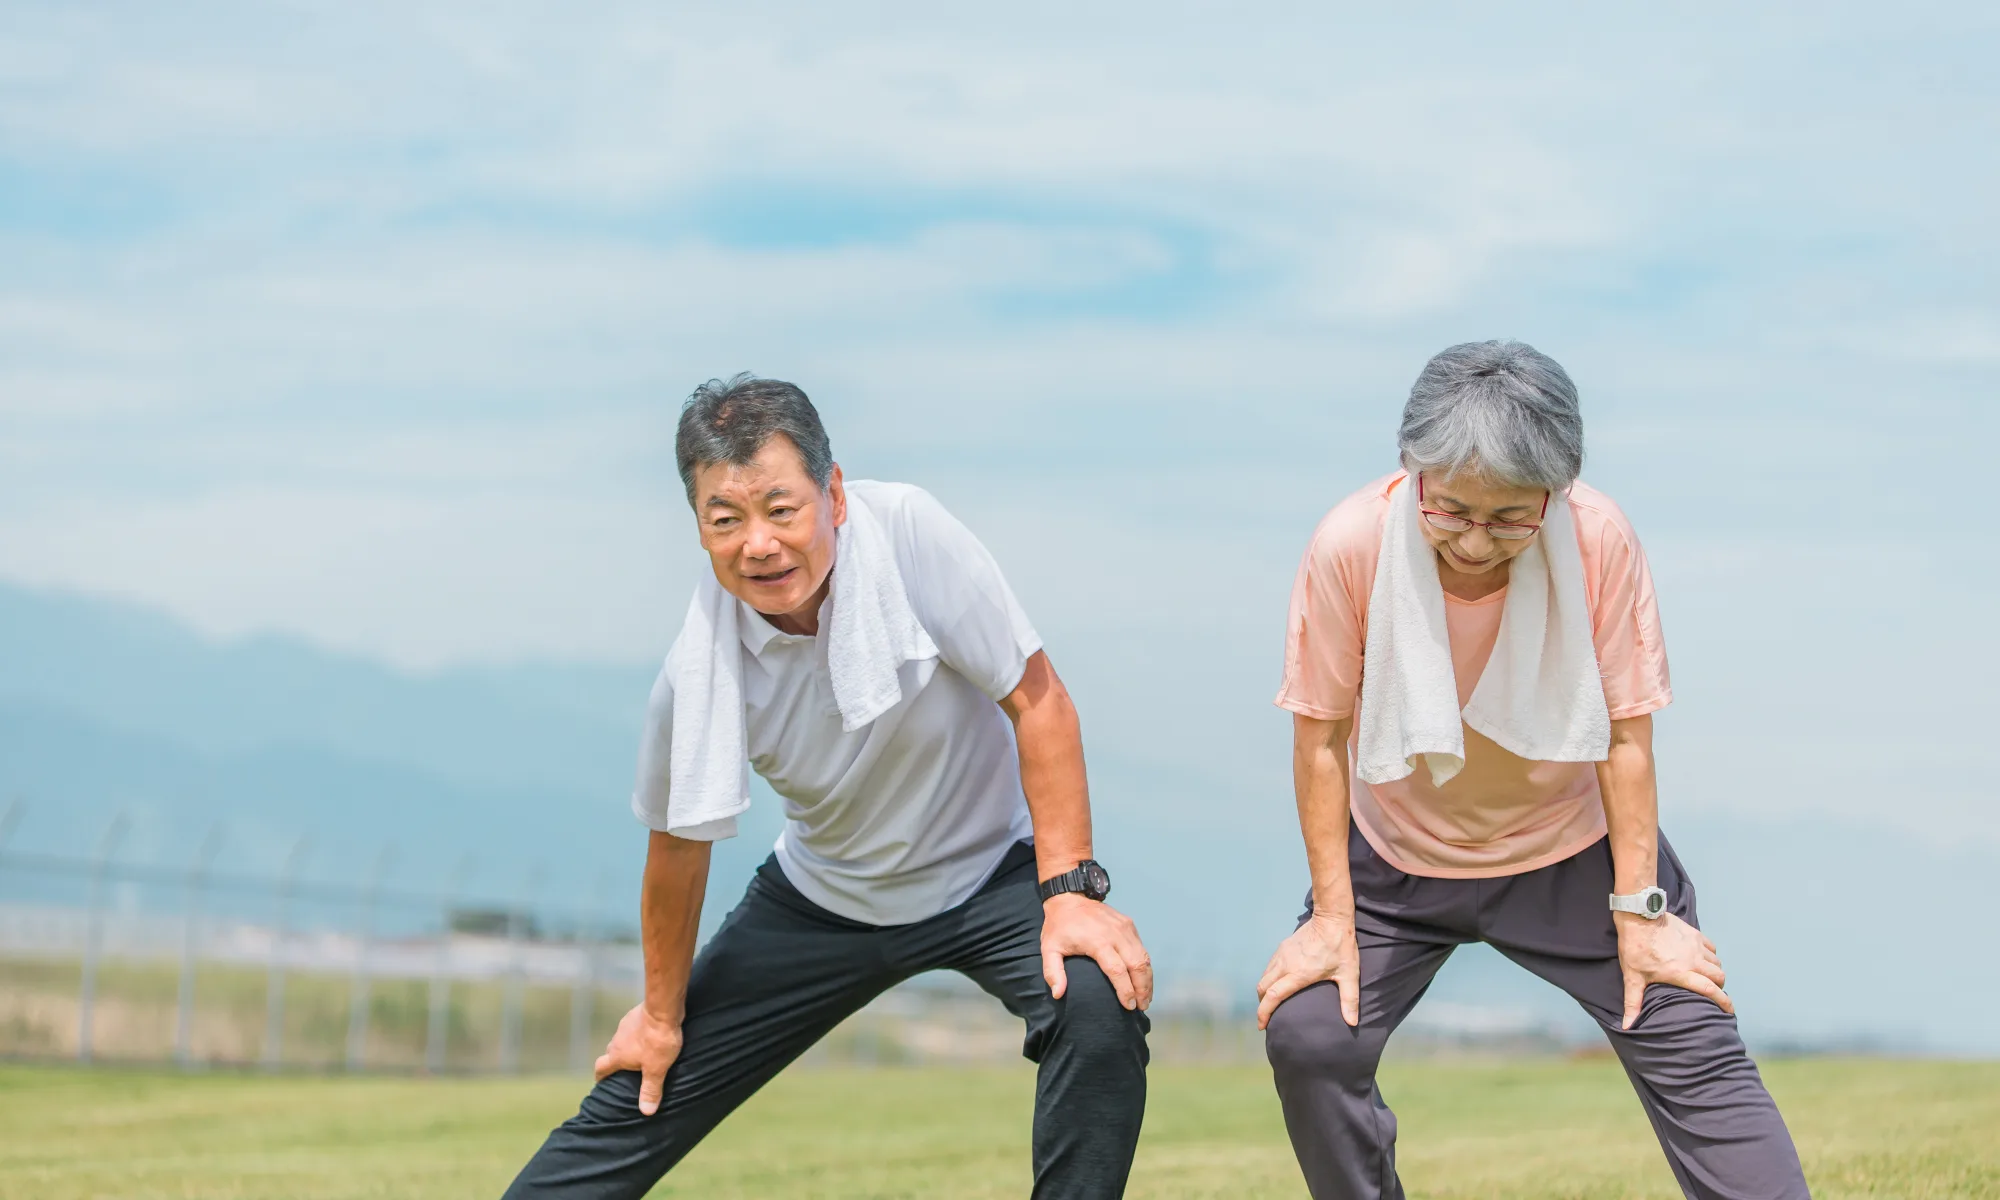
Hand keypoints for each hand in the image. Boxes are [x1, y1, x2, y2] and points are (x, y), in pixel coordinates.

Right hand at [594, 1003, 683, 1114]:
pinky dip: (638, 1033)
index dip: (600, 1076)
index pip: (601, 1067)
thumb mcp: (656, 1069)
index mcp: (617, 1055)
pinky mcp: (636, 1014)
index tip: (601, 1082)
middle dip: (615, 1061)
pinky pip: (633, 1027)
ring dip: (628, 1046)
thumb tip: (646, 1112)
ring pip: (622, 1039)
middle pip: (611, 1052)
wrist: (663, 1009)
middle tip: (625, 1069)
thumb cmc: (658, 1041)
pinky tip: (650, 1035)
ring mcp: (625, 1024)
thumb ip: (650, 1090)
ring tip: (641, 1053)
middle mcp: (617, 1039)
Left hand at [1041, 894, 1152, 1009]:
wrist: (1069, 898)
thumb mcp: (1049, 948)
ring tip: (1146, 998)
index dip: (1125, 990)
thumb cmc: (1059, 927)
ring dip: (1147, 979)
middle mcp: (1115, 934)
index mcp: (1097, 941)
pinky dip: (1145, 966)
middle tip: (1141, 1007)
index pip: (1118, 970)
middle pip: (1137, 965)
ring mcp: (1125, 928)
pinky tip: (1143, 980)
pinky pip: (1142, 948)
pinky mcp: (1129, 924)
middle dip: (1142, 989)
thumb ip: (1053, 972)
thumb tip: (1059, 994)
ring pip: (1144, 957)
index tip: (1129, 1007)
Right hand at [1257, 911, 1359, 1029]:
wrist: (1332, 918)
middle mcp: (1285, 964)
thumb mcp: (1349, 975)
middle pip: (1262, 988)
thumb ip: (1349, 999)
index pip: (1272, 996)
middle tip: (1267, 1017)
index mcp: (1298, 974)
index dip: (1264, 1013)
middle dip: (1261, 1005)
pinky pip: (1269, 967)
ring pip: (1264, 976)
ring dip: (1264, 991)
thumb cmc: (1341, 947)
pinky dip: (1268, 979)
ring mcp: (1282, 954)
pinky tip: (1277, 983)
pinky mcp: (1282, 947)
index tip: (1262, 1026)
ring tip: (1271, 1002)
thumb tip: (1352, 1022)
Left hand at [1615, 911, 1730, 1029]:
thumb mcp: (1632, 977)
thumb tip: (1627, 1027)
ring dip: (1715, 971)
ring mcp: (1696, 946)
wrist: (1638, 916)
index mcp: (1681, 973)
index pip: (1710, 990)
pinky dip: (1711, 955)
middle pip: (1719, 977)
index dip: (1724, 1002)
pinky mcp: (1695, 934)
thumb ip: (1633, 1003)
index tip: (1730, 1010)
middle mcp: (1693, 960)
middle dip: (1719, 987)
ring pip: (1717, 962)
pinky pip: (1712, 947)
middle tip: (1712, 991)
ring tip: (1706, 976)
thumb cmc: (1635, 948)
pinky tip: (1702, 958)